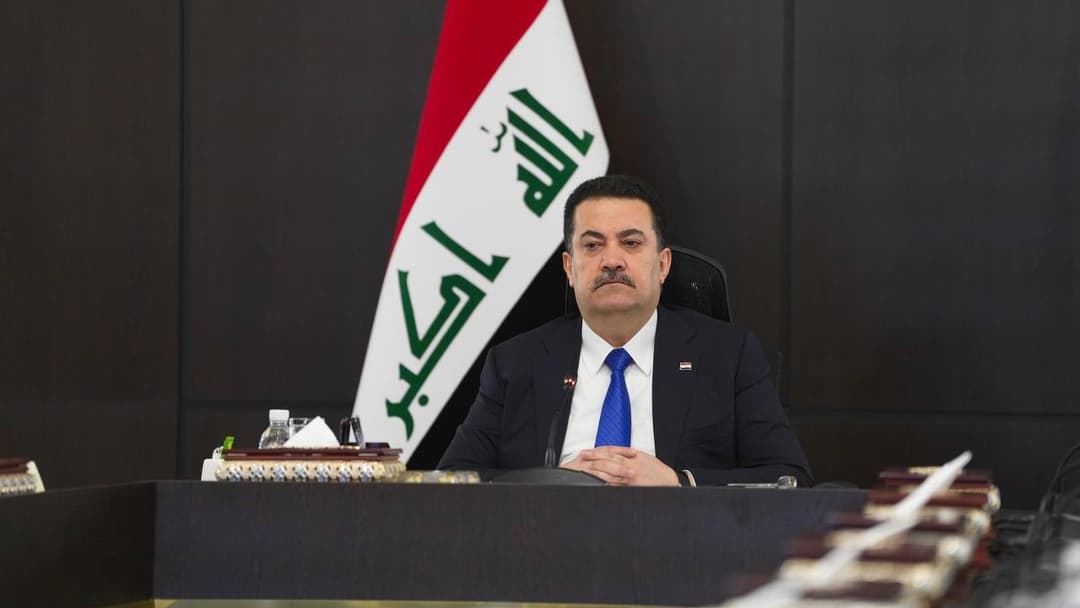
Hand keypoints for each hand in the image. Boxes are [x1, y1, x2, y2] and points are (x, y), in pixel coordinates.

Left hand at [561, 447, 678, 485]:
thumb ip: (626, 455)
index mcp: (632, 458)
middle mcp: (630, 468)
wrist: (668, 481)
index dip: (596, 452)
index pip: (610, 453)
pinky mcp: (630, 489)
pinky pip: (614, 487)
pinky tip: (596, 483)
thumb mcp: (642, 456)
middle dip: (592, 460)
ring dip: (595, 472)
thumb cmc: (655, 469)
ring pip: (608, 475)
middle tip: (581, 458)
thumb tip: (611, 454)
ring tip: (584, 470)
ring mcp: (629, 480)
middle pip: (607, 463)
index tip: (586, 452)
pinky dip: (604, 485)